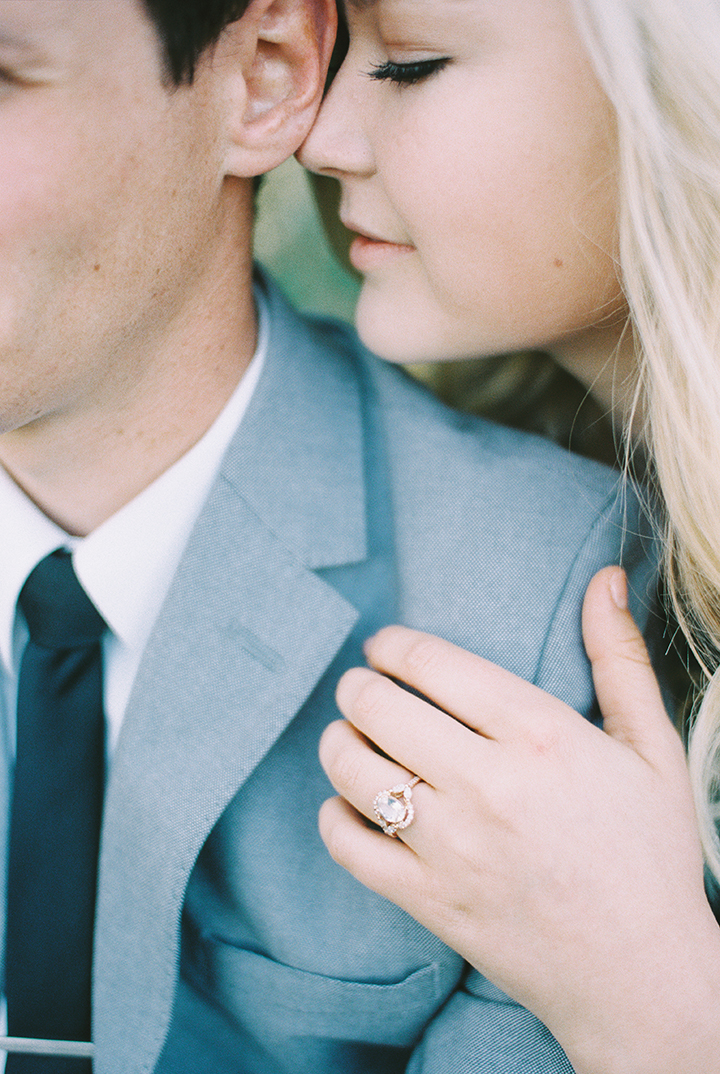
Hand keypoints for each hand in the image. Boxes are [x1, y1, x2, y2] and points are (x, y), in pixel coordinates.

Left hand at [319, 567, 719, 1073]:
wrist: (643, 976)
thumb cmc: (649, 855)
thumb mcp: (652, 748)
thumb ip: (619, 657)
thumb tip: (605, 579)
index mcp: (541, 736)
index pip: (433, 663)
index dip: (392, 644)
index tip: (382, 645)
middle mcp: (489, 785)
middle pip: (380, 708)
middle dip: (357, 686)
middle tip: (359, 686)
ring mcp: (454, 848)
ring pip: (354, 771)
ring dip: (339, 741)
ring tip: (348, 734)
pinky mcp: (430, 902)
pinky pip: (349, 847)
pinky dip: (333, 817)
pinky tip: (348, 803)